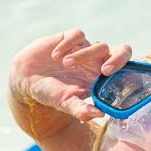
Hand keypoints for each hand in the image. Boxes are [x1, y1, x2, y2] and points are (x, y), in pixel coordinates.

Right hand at [10, 29, 131, 121]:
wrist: (26, 79)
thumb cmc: (50, 93)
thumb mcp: (65, 104)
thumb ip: (81, 110)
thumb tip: (99, 114)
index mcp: (100, 79)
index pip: (124, 70)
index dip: (123, 71)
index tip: (108, 75)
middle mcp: (97, 62)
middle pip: (121, 51)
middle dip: (118, 58)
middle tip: (105, 70)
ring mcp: (85, 49)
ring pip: (98, 45)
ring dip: (83, 55)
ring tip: (65, 64)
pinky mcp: (70, 38)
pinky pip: (77, 35)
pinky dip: (68, 44)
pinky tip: (55, 56)